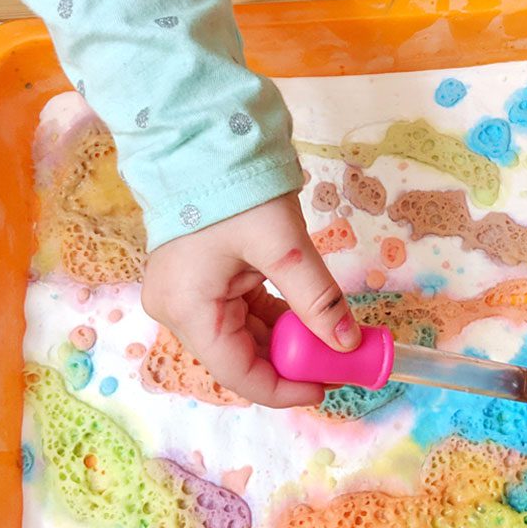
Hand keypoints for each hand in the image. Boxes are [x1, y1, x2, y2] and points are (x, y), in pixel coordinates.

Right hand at [142, 192, 360, 407]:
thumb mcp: (284, 247)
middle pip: (239, 357)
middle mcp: (178, 311)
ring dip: (284, 340)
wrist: (202, 139)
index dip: (283, 388)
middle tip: (337, 360)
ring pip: (241, 337)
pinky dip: (273, 318)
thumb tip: (348, 343)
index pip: (237, 373)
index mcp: (188, 310)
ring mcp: (185, 296)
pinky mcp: (198, 282)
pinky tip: (306, 317)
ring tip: (328, 339)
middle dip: (290, 362)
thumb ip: (317, 298)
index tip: (325, 386)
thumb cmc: (235, 188)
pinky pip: (238, 314)